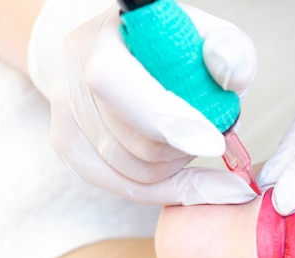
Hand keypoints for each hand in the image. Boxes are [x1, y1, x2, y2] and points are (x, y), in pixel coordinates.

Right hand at [28, 1, 257, 204]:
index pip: (125, 90)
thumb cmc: (167, 45)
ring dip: (175, 167)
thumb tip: (229, 73)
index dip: (172, 124)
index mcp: (102, 42)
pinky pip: (123, 186)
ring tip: (189, 140)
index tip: (214, 142)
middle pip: (138, 145)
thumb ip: (227, 48)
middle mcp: (72, 78)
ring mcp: (65, 116)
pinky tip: (185, 174)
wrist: (119, 48)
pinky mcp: (68, 146)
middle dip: (185, 149)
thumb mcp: (206, 35)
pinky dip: (163, 187)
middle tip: (208, 133)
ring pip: (135, 174)